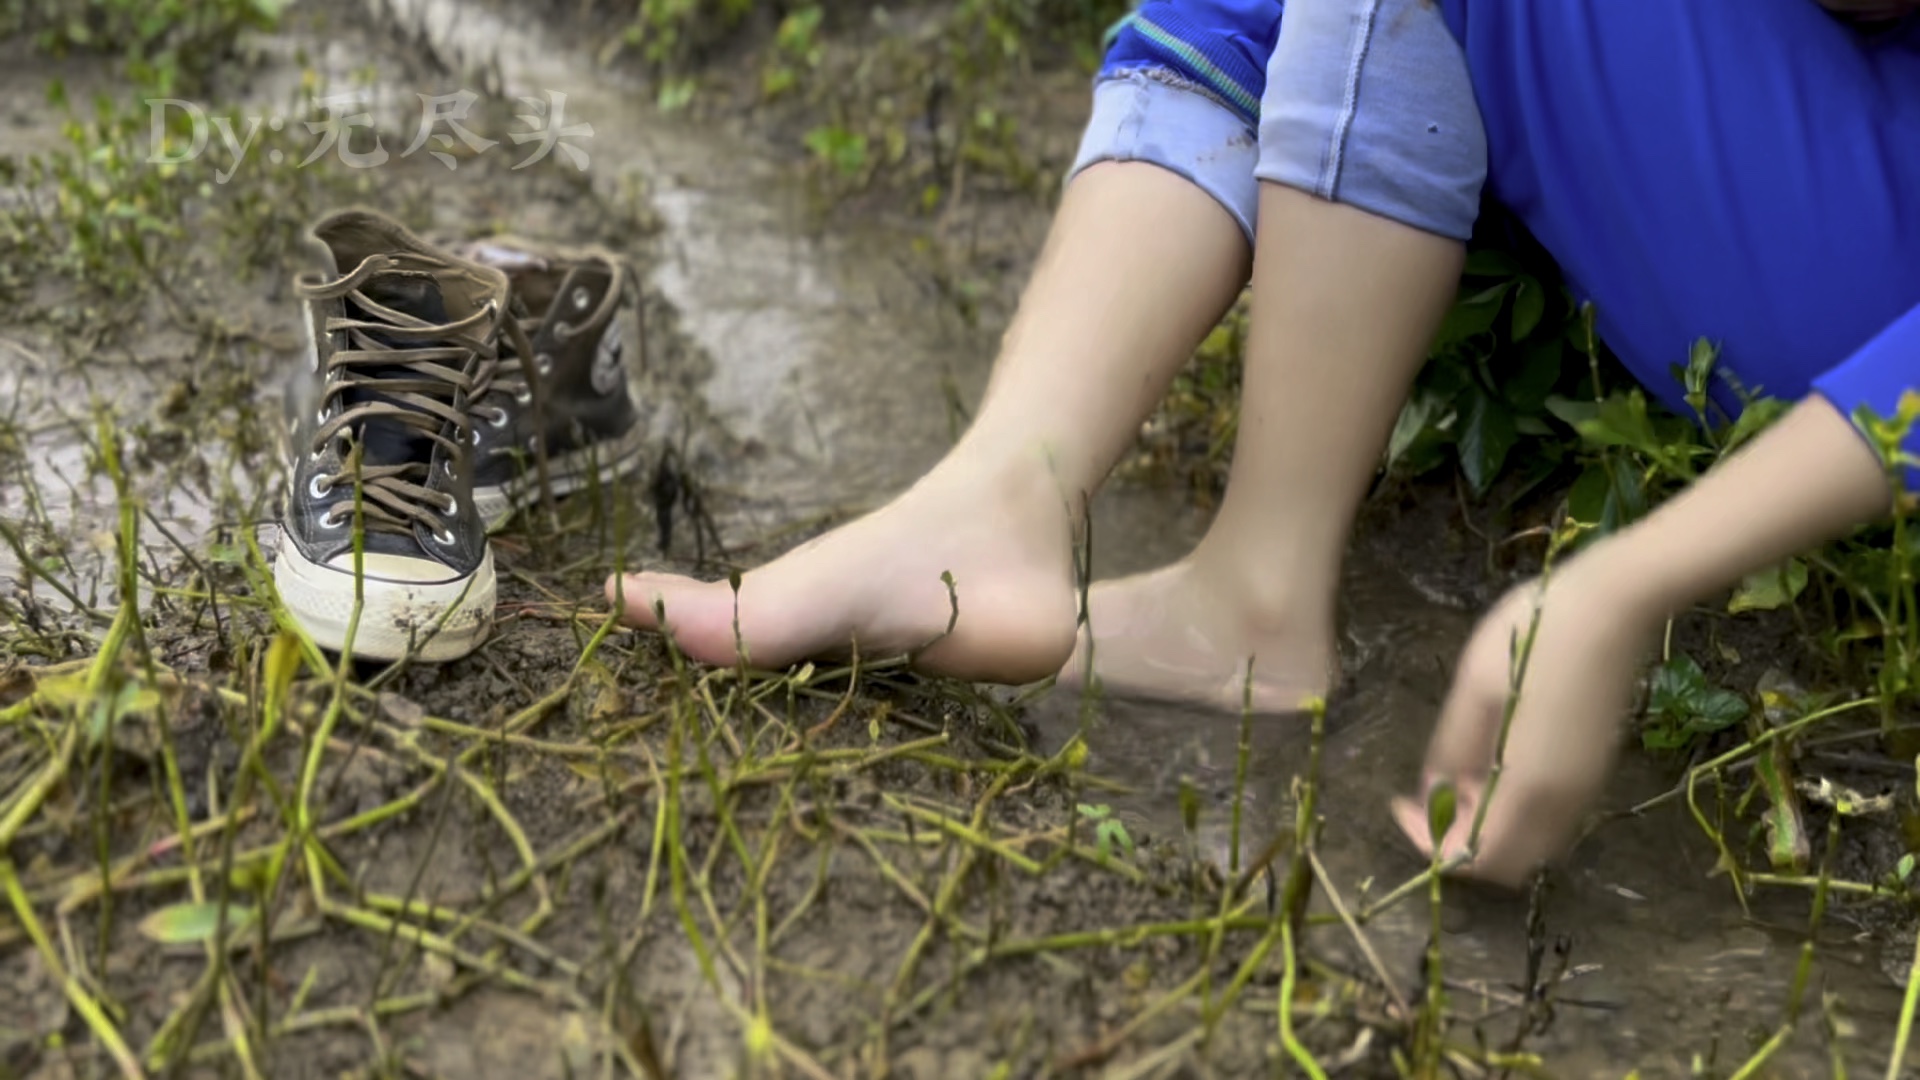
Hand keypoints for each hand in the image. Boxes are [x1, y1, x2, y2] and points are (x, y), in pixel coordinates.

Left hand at [1391, 562, 1657, 886]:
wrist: (1615, 604)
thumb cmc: (1535, 635)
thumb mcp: (1474, 687)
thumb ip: (1451, 748)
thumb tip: (1430, 789)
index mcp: (1528, 786)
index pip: (1475, 856)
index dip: (1430, 843)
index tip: (1400, 805)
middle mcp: (1563, 800)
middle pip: (1507, 863)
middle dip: (1460, 843)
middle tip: (1428, 798)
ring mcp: (1587, 786)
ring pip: (1532, 842)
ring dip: (1489, 827)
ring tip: (1458, 778)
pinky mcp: (1596, 767)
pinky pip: (1551, 817)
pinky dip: (1515, 812)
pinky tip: (1494, 765)